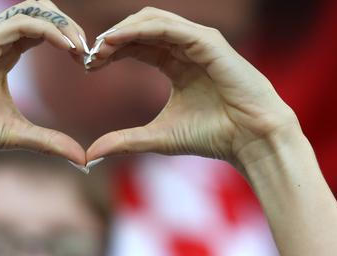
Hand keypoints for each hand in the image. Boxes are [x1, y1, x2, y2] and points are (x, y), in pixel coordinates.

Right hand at [0, 4, 88, 170]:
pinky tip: (67, 47)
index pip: (41, 29)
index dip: (67, 39)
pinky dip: (49, 31)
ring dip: (63, 25)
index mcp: (1, 52)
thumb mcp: (16, 135)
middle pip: (41, 11)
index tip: (86, 62)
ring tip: (81, 49)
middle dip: (69, 26)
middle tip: (89, 52)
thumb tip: (82, 159)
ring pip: (34, 9)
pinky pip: (23, 23)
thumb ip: (49, 142)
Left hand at [85, 7, 299, 169]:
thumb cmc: (212, 135)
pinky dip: (141, 30)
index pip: (136, 45)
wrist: (249, 138)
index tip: (88, 66)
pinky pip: (168, 27)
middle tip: (88, 56)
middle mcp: (185, 46)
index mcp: (175, 63)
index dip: (110, 51)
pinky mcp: (208, 41)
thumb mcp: (157, 138)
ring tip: (99, 47)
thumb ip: (125, 141)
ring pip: (152, 20)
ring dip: (122, 30)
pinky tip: (119, 41)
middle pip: (140, 28)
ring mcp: (198, 40)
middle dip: (112, 38)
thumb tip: (91, 153)